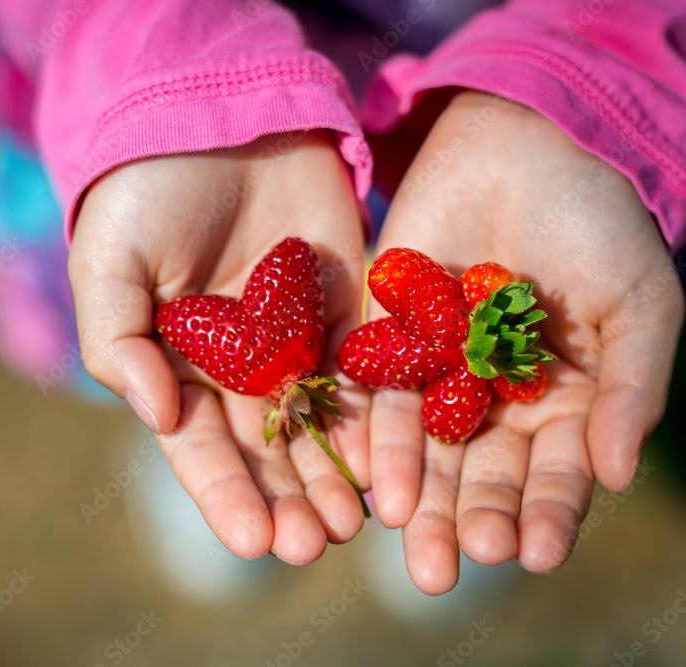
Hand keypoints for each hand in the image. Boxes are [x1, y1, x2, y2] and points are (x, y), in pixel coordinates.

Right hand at [69, 131, 369, 563]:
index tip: (254, 541)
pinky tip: (391, 459)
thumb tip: (157, 416)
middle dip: (292, 500)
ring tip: (356, 522)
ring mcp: (299, 341)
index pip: (202, 447)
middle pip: (270, 450)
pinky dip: (378, 416)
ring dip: (337, 475)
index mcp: (180, 367)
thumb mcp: (108, 265)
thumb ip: (117, 344)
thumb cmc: (145, 194)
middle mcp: (242, 368)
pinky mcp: (351, 308)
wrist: (215, 117)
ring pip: (322, 424)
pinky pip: (368, 370)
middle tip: (318, 544)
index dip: (227, 496)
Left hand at [367, 91, 683, 593]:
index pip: (553, 474)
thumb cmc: (599, 221)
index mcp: (563, 401)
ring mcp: (438, 371)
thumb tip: (616, 475)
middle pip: (478, 474)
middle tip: (445, 573)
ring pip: (422, 448)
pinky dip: (373, 435)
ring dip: (413, 496)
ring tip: (404, 538)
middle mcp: (495, 399)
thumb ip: (633, 388)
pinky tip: (368, 476)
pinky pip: (378, 394)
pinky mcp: (387, 338)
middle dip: (465, 522)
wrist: (526, 142)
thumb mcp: (640, 302)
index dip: (548, 515)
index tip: (536, 556)